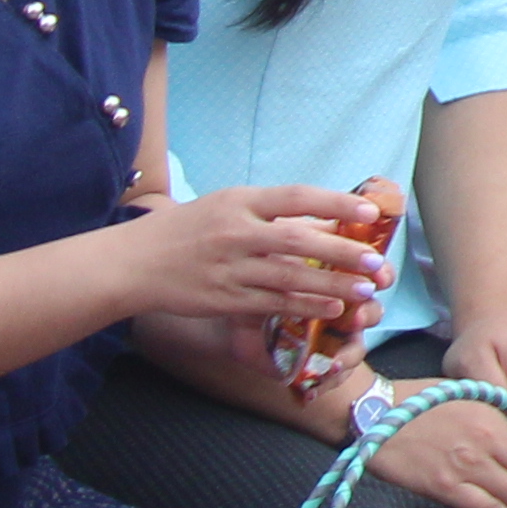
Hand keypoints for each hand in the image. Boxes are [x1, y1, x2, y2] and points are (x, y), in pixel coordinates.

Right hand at [117, 186, 386, 328]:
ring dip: (330, 285)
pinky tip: (329, 310)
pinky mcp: (222, 299)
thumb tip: (323, 216)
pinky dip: (302, 307)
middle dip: (341, 251)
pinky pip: (270, 304)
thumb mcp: (225, 205)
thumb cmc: (185, 230)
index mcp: (239, 201)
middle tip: (375, 261)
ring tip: (364, 290)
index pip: (295, 197)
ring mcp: (228, 268)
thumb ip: (269, 211)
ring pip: (288, 278)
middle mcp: (235, 233)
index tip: (370, 213)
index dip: (335, 203)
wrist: (131, 263)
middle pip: (297, 241)